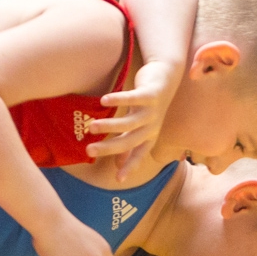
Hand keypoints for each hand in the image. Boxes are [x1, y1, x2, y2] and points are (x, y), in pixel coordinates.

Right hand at [85, 58, 182, 177]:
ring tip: (91, 126)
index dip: (130, 167)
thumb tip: (117, 165)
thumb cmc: (149, 103)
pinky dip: (118, 100)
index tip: (118, 179)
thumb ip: (128, 145)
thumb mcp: (139, 125)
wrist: (167, 76)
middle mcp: (152, 126)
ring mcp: (152, 110)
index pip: (139, 155)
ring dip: (110, 126)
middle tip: (88, 151)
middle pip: (130, 141)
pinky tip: (103, 101)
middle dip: (109, 147)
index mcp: (149, 136)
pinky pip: (134, 99)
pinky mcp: (151, 94)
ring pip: (130, 122)